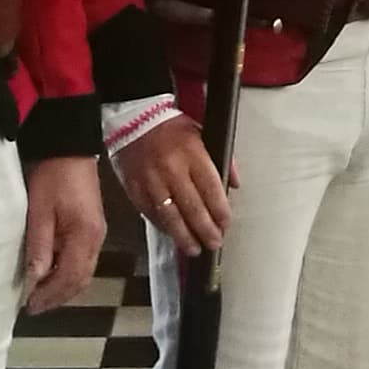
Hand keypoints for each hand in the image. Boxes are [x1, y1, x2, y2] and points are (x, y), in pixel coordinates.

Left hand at [22, 153, 106, 311]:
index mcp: (84, 236)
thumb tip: (36, 280)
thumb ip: (40, 245)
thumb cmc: (51, 177)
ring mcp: (97, 234)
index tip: (30, 306)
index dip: (51, 295)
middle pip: (81, 280)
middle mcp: (96, 240)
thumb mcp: (39, 210)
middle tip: (34, 307)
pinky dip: (68, 274)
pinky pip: (83, 261)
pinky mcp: (93, 228)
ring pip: (84, 273)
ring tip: (41, 296)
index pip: (70, 278)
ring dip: (64, 288)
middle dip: (58, 297)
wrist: (69, 148)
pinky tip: (52, 275)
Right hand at [113, 111, 231, 252]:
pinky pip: (151, 214)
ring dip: (184, 237)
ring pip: (170, 217)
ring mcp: (151, 181)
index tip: (225, 224)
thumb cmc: (171, 128)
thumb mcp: (202, 134)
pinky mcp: (135, 189)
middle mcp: (171, 169)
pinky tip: (173, 235)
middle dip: (206, 230)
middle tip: (214, 243)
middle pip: (192, 208)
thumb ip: (221, 158)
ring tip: (194, 249)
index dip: (220, 211)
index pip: (211, 189)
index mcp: (192, 153)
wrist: (134, 119)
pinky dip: (163, 228)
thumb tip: (234, 183)